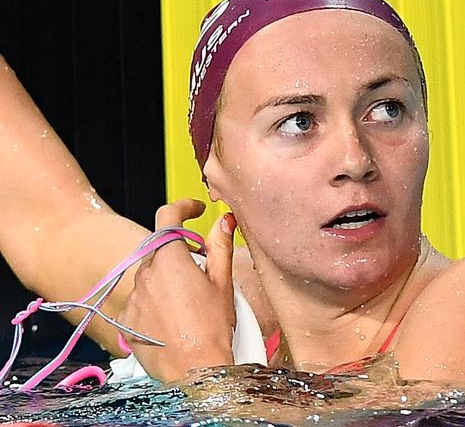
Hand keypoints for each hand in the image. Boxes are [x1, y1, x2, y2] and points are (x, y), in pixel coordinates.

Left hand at [118, 199, 237, 381]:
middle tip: (202, 271)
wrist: (195, 370)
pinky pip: (141, 300)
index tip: (195, 210)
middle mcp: (146, 274)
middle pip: (161, 248)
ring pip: (151, 275)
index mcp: (170, 259)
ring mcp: (134, 298)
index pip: (168, 216)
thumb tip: (225, 219)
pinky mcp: (127, 320)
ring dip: (167, 278)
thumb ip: (221, 245)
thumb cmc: (214, 327)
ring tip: (189, 302)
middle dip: (180, 252)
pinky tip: (174, 319)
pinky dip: (155, 301)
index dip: (183, 206)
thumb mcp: (223, 282)